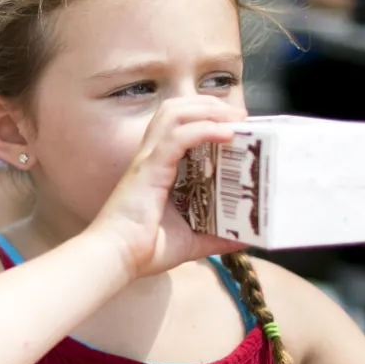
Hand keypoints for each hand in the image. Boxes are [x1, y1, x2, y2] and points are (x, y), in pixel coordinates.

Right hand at [84, 97, 248, 279]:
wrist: (116, 258)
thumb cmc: (145, 249)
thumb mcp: (192, 240)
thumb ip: (218, 236)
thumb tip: (247, 237)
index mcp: (158, 167)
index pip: (181, 126)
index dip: (208, 117)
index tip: (237, 125)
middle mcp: (151, 157)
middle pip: (176, 108)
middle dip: (209, 104)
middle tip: (239, 116)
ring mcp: (149, 160)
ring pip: (174, 113)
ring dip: (208, 109)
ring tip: (235, 118)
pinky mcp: (149, 168)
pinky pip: (178, 136)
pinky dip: (203, 129)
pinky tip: (226, 133)